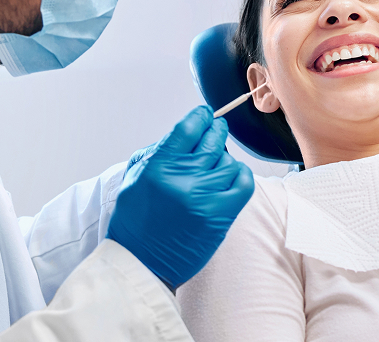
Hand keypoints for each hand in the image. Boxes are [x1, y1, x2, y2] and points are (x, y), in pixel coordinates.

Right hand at [106, 106, 254, 287]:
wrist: (141, 263)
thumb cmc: (135, 222)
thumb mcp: (134, 179)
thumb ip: (158, 153)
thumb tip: (186, 134)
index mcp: (158, 167)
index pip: (189, 127)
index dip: (200, 116)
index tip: (204, 114)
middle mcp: (183, 179)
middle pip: (212, 140)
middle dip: (215, 131)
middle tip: (215, 130)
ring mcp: (204, 197)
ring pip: (229, 161)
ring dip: (223, 159)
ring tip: (214, 164)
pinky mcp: (220, 216)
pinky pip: (243, 183)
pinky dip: (240, 175)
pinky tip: (230, 177)